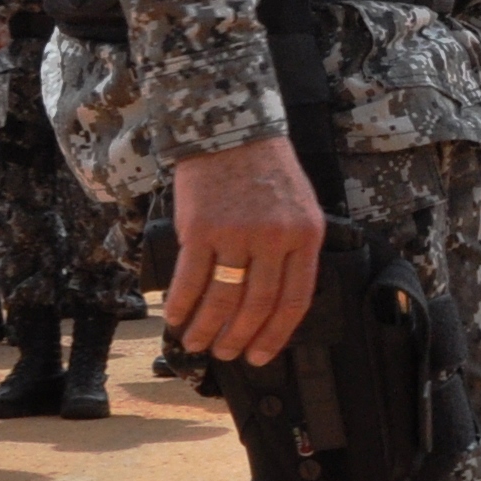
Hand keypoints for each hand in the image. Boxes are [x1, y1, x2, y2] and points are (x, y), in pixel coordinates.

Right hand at [169, 135, 326, 364]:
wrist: (230, 125)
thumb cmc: (266, 167)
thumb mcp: (300, 205)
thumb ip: (294, 249)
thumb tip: (277, 301)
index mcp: (305, 236)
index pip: (295, 300)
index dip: (276, 334)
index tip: (261, 355)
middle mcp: (274, 238)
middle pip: (258, 305)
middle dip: (239, 337)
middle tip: (226, 354)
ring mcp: (237, 233)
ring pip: (223, 298)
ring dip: (207, 328)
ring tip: (197, 343)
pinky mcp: (201, 227)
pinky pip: (191, 278)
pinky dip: (182, 304)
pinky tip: (175, 317)